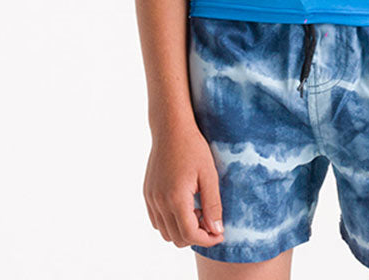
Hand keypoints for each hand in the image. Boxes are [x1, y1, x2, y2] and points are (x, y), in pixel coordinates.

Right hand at [143, 122, 224, 246]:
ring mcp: (151, 199)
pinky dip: (171, 222)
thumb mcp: (209, 174)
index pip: (190, 234)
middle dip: (196, 236)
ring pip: (165, 233)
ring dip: (182, 230)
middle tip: (211, 221)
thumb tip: (217, 231)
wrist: (171, 129)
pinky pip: (157, 221)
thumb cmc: (193, 147)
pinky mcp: (147, 194)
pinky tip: (185, 206)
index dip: (207, 239)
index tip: (220, 233)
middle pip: (177, 238)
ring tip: (198, 210)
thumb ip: (213, 205)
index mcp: (175, 198)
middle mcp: (159, 202)